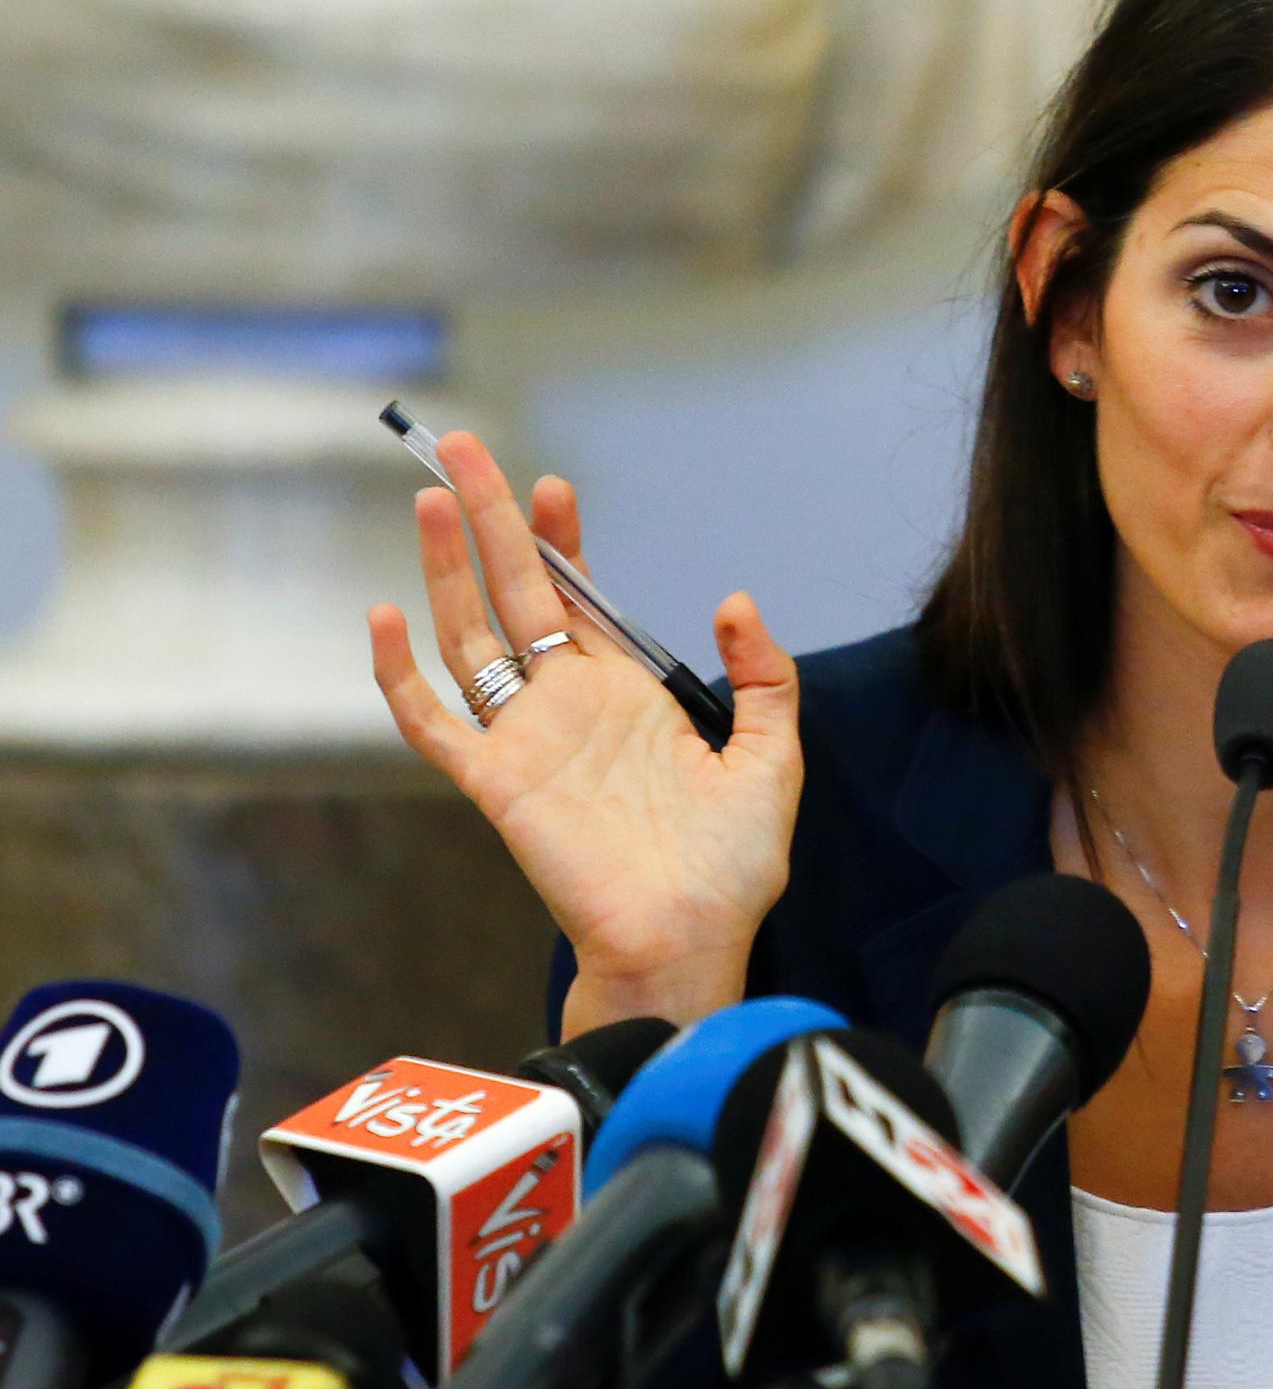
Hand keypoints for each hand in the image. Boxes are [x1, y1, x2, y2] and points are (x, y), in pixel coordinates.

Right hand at [368, 432, 803, 1020]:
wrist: (693, 940)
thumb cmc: (732, 865)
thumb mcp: (772, 755)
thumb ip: (764, 675)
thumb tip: (735, 598)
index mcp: (624, 693)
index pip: (579, 598)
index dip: (563, 542)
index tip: (555, 484)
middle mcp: (566, 706)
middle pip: (513, 593)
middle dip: (489, 519)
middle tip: (461, 448)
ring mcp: (524, 741)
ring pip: (468, 637)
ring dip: (446, 569)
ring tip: (431, 498)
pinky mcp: (494, 785)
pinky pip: (432, 723)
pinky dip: (400, 674)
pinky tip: (384, 615)